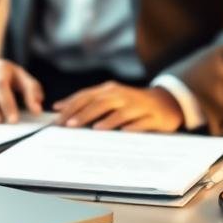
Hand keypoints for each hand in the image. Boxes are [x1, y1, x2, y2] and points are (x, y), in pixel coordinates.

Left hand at [54, 83, 183, 131]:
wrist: (165, 102)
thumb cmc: (130, 103)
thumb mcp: (108, 99)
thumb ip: (85, 102)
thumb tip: (59, 108)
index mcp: (109, 90)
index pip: (86, 96)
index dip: (71, 106)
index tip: (57, 118)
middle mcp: (122, 95)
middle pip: (100, 103)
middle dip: (84, 113)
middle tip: (69, 125)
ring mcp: (138, 106)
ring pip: (120, 112)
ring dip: (107, 120)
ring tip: (93, 129)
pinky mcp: (152, 117)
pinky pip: (141, 122)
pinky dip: (132, 126)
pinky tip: (124, 132)